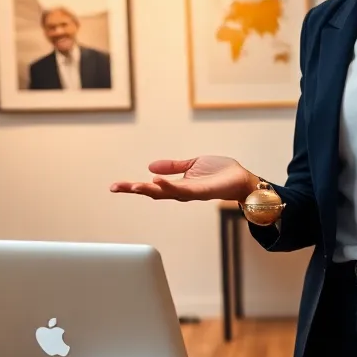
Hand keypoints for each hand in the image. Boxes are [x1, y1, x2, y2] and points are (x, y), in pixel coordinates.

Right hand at [109, 156, 257, 201]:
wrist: (242, 179)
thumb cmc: (220, 172)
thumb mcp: (192, 164)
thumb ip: (173, 166)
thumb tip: (150, 166)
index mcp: (178, 185)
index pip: (152, 186)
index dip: (133, 186)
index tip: (115, 186)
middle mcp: (181, 192)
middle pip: (153, 192)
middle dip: (133, 190)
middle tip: (114, 187)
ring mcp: (191, 193)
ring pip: (165, 193)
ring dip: (148, 189)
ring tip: (133, 185)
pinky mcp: (202, 191)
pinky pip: (182, 189)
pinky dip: (168, 185)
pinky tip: (156, 180)